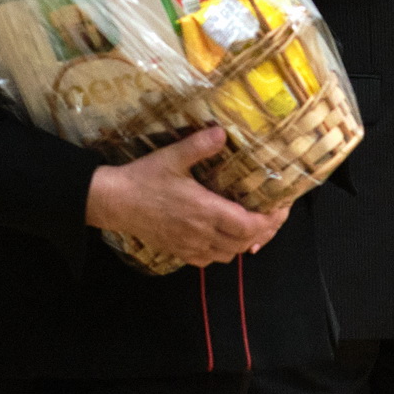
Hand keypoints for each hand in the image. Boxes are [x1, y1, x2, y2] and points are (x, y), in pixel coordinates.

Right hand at [84, 127, 287, 265]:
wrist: (114, 202)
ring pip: (228, 255)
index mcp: (204, 210)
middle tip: (272, 217)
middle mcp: (201, 233)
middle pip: (243, 243)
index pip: (248, 225)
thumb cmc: (144, 178)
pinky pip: (209, 260)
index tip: (279, 209)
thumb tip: (222, 132)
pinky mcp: (178, 251)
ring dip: (244, 244)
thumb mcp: (172, 156)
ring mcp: (189, 246)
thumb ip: (200, 145)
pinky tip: (223, 239)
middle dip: (263, 232)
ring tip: (252, 227)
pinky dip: (223, 252)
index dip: (269, 222)